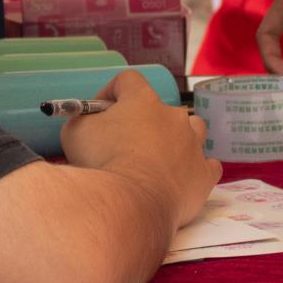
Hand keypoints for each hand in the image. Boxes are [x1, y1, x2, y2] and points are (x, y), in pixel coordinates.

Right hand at [61, 70, 220, 227]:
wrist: (132, 201)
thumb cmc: (104, 162)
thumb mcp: (75, 134)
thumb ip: (81, 121)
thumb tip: (85, 123)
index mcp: (143, 101)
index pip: (128, 80)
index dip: (112, 92)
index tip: (100, 111)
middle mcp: (173, 116)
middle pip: (162, 109)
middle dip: (146, 123)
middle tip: (126, 145)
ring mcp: (193, 144)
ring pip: (194, 130)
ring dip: (179, 139)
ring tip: (161, 158)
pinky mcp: (204, 173)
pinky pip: (207, 165)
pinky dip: (196, 170)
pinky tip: (183, 178)